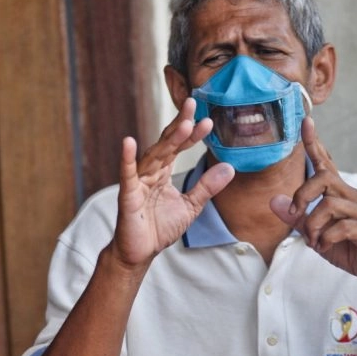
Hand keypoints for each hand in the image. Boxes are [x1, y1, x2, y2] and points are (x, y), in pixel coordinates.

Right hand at [112, 98, 233, 268]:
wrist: (140, 252)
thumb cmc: (159, 228)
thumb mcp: (191, 206)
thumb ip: (207, 186)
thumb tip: (229, 167)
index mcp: (163, 172)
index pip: (179, 147)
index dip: (193, 134)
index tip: (209, 121)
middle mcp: (150, 172)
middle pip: (166, 143)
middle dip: (180, 124)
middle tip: (194, 103)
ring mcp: (138, 182)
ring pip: (154, 155)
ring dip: (168, 140)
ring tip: (184, 124)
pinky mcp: (128, 195)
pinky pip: (127, 174)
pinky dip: (127, 158)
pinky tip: (128, 142)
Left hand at [270, 117, 356, 286]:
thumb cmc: (343, 246)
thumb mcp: (312, 232)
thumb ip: (295, 217)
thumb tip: (273, 201)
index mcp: (337, 193)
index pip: (324, 163)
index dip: (314, 143)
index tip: (306, 121)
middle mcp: (350, 196)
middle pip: (323, 178)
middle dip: (302, 195)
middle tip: (295, 216)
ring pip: (329, 204)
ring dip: (313, 225)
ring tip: (313, 240)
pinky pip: (342, 226)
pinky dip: (326, 238)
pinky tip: (324, 246)